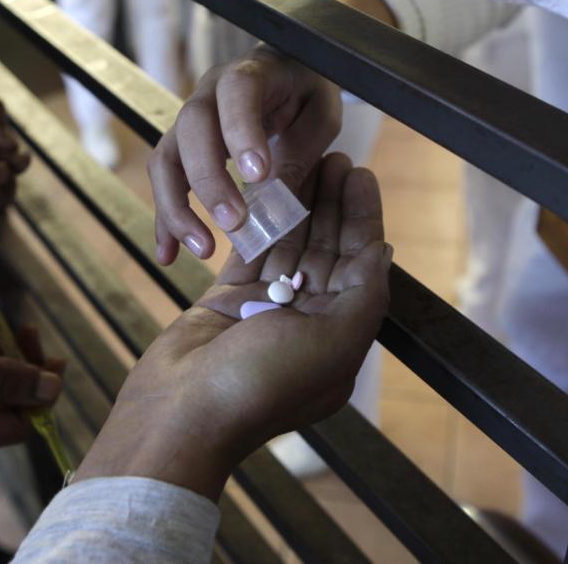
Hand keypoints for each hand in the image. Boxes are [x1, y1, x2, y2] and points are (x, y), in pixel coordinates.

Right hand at [79, 153, 390, 498]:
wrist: (183, 411)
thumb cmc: (264, 385)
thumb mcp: (333, 345)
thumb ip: (364, 295)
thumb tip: (383, 252)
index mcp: (339, 336)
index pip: (359, 264)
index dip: (362, 217)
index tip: (361, 174)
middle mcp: (307, 321)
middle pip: (326, 249)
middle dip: (332, 203)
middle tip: (335, 155)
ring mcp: (266, 309)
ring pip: (289, 245)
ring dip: (300, 205)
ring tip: (305, 161)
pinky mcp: (229, 298)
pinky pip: (251, 252)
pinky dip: (261, 221)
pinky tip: (269, 190)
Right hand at [148, 45, 340, 263]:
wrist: (286, 75)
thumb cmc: (306, 93)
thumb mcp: (319, 116)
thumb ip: (300, 150)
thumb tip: (275, 198)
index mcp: (251, 74)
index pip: (237, 93)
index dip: (240, 131)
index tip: (257, 175)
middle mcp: (209, 93)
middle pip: (192, 128)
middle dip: (209, 179)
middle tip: (234, 222)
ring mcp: (189, 122)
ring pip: (166, 159)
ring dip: (178, 207)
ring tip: (203, 248)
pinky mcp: (181, 149)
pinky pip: (164, 182)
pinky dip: (164, 220)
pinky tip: (168, 253)